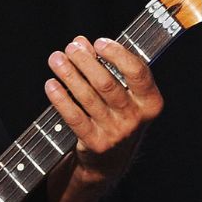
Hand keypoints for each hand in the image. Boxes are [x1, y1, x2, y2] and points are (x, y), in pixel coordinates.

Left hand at [44, 35, 162, 180]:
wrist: (111, 159)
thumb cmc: (118, 115)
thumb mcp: (123, 91)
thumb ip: (104, 64)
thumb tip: (81, 42)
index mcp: (150, 102)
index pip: (137, 72)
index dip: (117, 54)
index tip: (98, 42)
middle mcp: (135, 118)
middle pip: (106, 83)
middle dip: (85, 62)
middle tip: (71, 48)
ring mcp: (116, 132)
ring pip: (88, 97)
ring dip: (69, 75)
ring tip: (56, 59)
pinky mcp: (96, 143)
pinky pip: (74, 116)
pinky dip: (61, 99)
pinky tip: (52, 84)